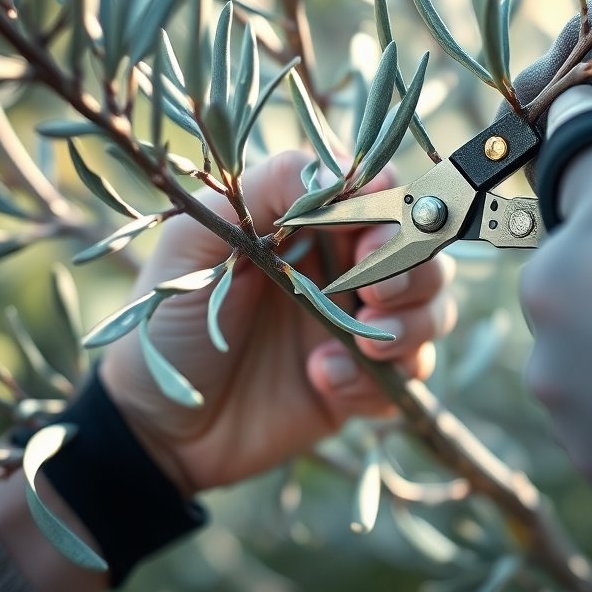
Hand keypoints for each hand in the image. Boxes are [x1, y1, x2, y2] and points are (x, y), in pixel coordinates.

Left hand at [100, 151, 455, 495]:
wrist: (157, 423)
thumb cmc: (171, 317)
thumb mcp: (202, 240)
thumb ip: (267, 190)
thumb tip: (341, 169)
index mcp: (314, 227)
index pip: (385, 197)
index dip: (394, 211)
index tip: (367, 239)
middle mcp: (347, 272)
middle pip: (426, 255)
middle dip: (414, 273)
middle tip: (372, 296)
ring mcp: (359, 329)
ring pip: (434, 313)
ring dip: (412, 326)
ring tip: (362, 347)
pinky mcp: (361, 385)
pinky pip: (408, 378)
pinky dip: (377, 381)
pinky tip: (322, 380)